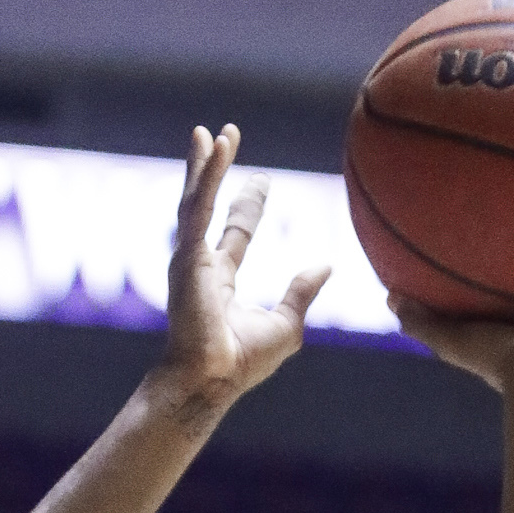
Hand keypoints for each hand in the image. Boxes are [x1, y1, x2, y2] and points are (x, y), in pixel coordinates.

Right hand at [152, 124, 329, 414]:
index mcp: (220, 280)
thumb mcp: (286, 323)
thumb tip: (327, 265)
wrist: (212, 379)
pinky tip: (215, 147)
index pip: (235, 232)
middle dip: (214, 171)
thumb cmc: (242, 363)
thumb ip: (302, 291)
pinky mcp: (186, 255)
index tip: (261, 179)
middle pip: (207, 206)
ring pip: (196, 199)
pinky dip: (207, 174)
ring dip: (205, 164)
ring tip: (215, 133)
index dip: (247, 204)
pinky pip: (197, 206)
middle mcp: (200, 264)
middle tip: (225, 137)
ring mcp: (189, 258)